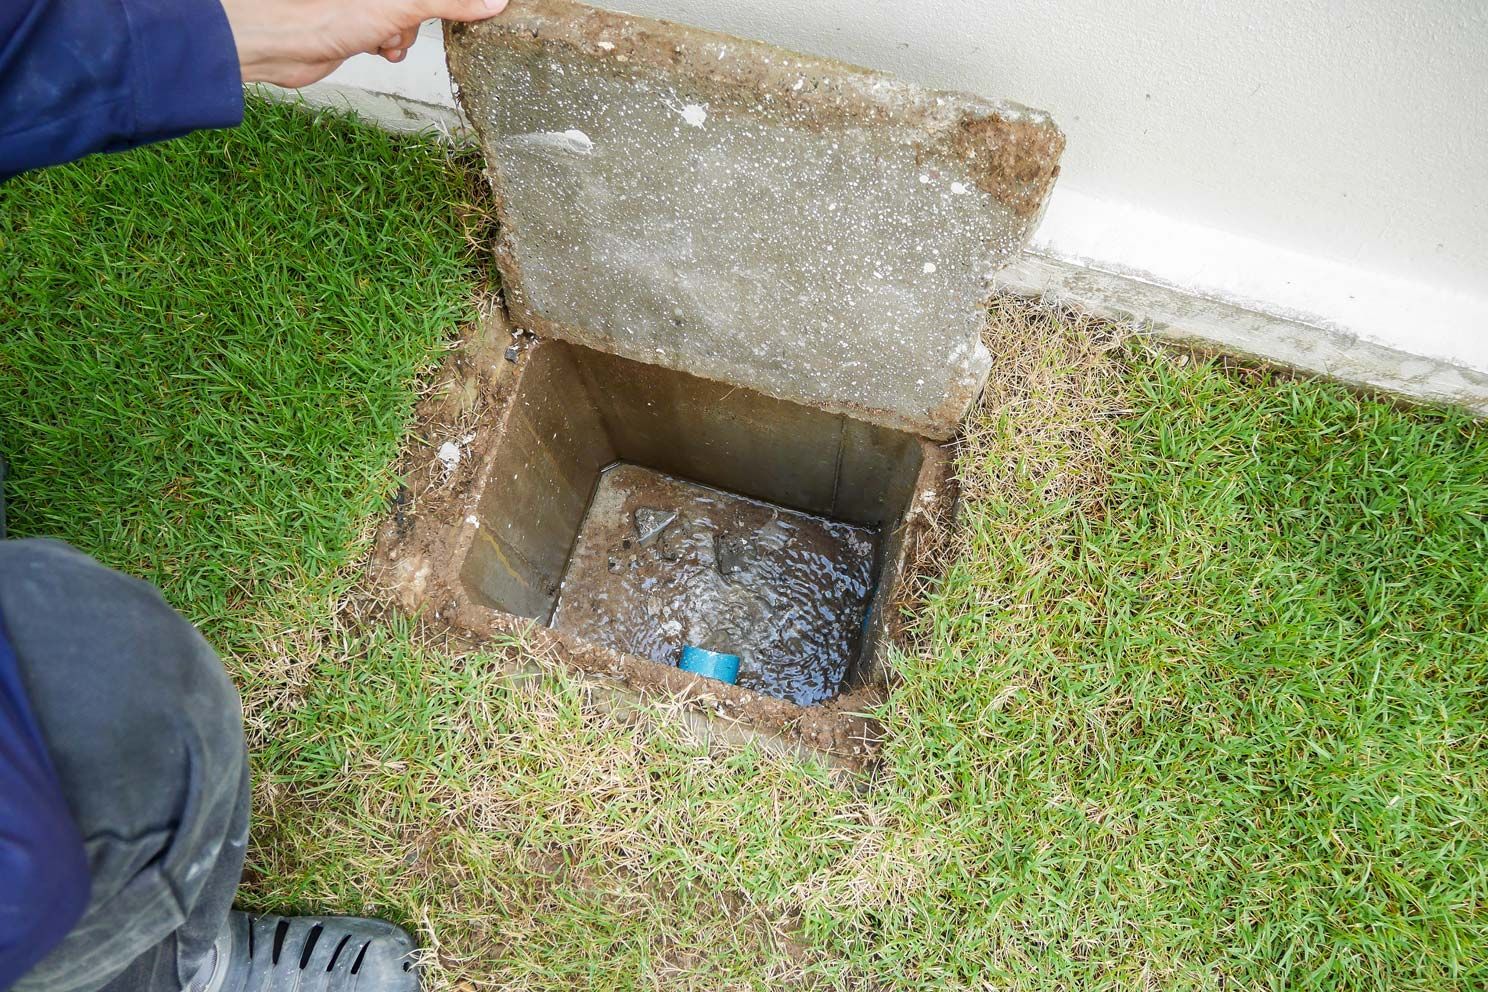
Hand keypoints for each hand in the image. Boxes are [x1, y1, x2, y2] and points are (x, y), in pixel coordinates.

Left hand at [221, 0, 508, 88]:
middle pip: (421, 1)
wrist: (283, 42)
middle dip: (420, 15)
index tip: (473, 10)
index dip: (450, 4)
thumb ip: (451, 1)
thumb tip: (494, 1)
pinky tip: (377, 49)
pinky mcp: (356, 23)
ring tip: (386, 40)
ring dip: (404, 33)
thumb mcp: (405, 4)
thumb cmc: (328, 14)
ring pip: (406, 16)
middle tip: (402, 25)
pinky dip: (389, 44)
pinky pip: (389, 31)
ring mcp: (366, 3)